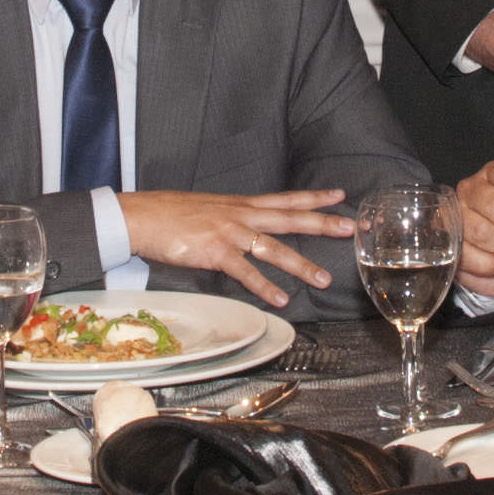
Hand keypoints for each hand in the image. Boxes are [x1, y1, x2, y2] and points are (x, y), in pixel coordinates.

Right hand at [116, 188, 352, 309]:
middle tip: (353, 228)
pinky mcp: (214, 251)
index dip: (314, 196)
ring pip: (274, 248)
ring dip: (301, 264)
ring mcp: (229, 232)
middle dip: (323, 223)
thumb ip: (232, 220)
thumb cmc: (170, 215)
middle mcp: (240, 214)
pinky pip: (245, 271)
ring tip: (324, 279)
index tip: (340, 195)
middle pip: (290, 217)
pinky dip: (264, 286)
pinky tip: (281, 300)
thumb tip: (247, 231)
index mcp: (240, 204)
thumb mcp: (209, 211)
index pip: (285, 198)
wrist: (140, 216)